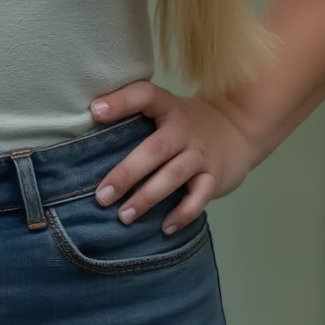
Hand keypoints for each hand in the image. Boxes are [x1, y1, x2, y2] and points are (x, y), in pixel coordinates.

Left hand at [88, 79, 256, 234]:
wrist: (238, 129)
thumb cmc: (186, 124)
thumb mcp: (166, 111)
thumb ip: (136, 118)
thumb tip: (86, 136)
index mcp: (168, 108)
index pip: (145, 96)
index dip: (122, 101)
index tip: (95, 111)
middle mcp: (184, 129)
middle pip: (155, 149)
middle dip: (127, 173)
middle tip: (102, 196)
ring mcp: (200, 154)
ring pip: (174, 175)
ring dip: (148, 197)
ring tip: (124, 216)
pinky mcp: (215, 176)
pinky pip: (200, 197)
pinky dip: (183, 213)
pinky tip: (165, 228)